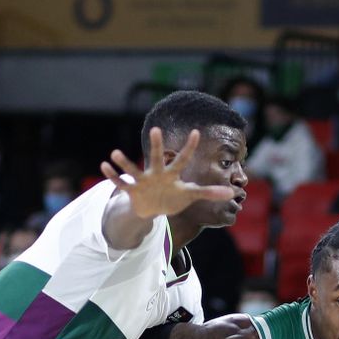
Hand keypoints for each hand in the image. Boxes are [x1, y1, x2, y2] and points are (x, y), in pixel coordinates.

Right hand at [101, 128, 234, 220]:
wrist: (152, 209)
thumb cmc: (172, 198)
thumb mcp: (190, 195)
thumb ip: (209, 192)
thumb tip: (234, 193)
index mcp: (172, 174)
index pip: (183, 159)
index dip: (189, 147)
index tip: (196, 132)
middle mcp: (157, 174)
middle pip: (157, 158)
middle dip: (156, 146)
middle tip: (155, 130)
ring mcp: (143, 181)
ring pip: (133, 170)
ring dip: (124, 162)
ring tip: (114, 153)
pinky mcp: (132, 191)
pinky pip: (120, 183)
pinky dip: (112, 176)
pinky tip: (104, 165)